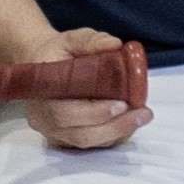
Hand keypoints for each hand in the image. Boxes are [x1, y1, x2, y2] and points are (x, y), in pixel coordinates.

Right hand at [6, 22, 149, 151]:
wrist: (40, 64)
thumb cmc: (57, 52)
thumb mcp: (71, 39)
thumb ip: (91, 41)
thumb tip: (114, 45)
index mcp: (41, 93)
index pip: (66, 113)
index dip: (96, 113)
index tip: (122, 104)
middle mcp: (44, 118)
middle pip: (81, 135)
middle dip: (115, 127)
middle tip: (143, 114)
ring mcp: (53, 132)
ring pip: (88, 143)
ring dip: (118, 133)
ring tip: (141, 117)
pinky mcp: (65, 139)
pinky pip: (90, 145)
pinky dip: (112, 136)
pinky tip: (129, 123)